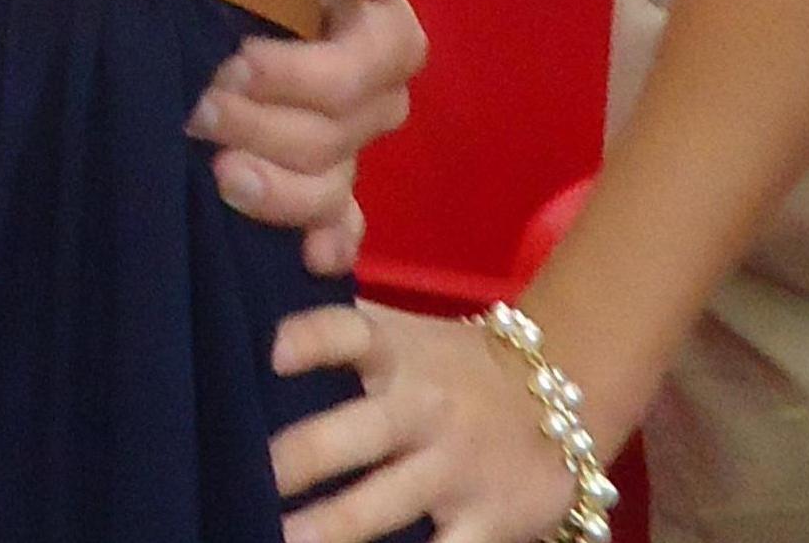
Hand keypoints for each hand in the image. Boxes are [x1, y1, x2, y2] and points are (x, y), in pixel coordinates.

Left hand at [199, 0, 423, 281]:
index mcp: (377, 17)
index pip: (373, 64)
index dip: (304, 74)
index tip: (232, 60)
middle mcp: (370, 82)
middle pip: (344, 132)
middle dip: (268, 128)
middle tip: (196, 110)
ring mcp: (344, 127)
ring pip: (336, 181)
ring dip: (283, 192)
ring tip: (220, 178)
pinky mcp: (313, 157)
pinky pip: (340, 215)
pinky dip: (328, 238)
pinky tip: (305, 258)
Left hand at [270, 304, 579, 542]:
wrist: (560, 397)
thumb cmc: (452, 364)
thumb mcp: (403, 331)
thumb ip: (342, 325)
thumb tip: (271, 290)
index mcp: (398, 353)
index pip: (350, 333)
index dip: (314, 339)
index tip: (274, 354)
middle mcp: (422, 408)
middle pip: (354, 433)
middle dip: (299, 459)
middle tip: (248, 476)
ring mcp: (453, 471)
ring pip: (381, 506)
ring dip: (329, 527)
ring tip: (280, 539)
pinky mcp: (485, 524)